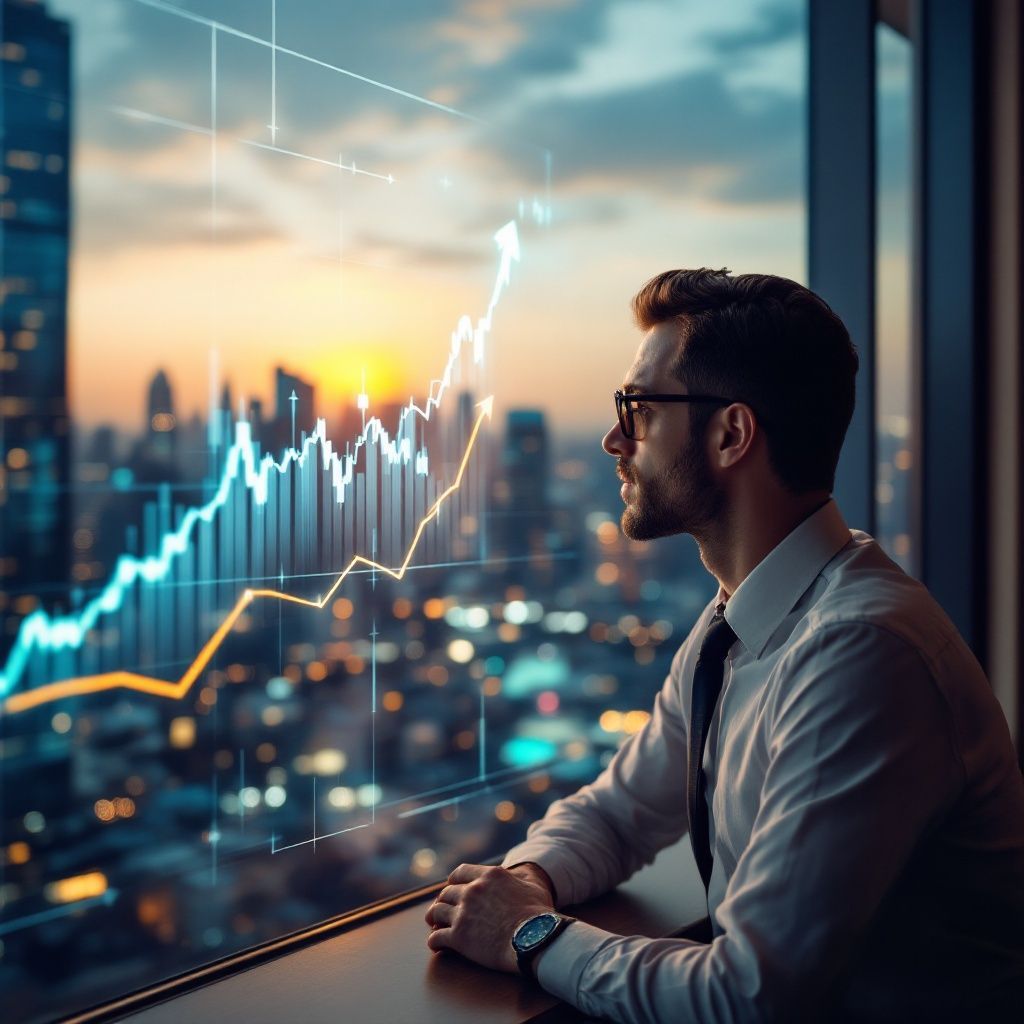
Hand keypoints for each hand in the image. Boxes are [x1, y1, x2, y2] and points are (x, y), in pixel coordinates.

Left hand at [425, 863, 554, 972]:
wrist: (534, 939)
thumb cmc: (539, 914)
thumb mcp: (532, 886)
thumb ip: (519, 877)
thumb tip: (517, 874)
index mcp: (489, 876)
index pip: (460, 872)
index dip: (454, 881)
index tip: (453, 888)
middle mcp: (472, 891)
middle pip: (446, 893)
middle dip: (443, 901)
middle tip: (442, 909)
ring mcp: (463, 913)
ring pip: (436, 911)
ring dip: (434, 918)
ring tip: (434, 924)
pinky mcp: (458, 937)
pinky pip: (436, 937)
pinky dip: (434, 940)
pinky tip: (437, 945)